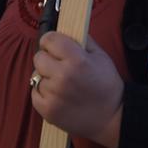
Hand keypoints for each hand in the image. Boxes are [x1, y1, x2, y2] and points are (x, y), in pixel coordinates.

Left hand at [29, 31, 123, 147]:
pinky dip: (43, 93)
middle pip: (38, 57)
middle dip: (48, 59)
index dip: (51, 42)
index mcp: (76, 60)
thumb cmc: (107, 86)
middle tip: (60, 67)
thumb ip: (82, 40)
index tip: (55, 47)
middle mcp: (62, 76)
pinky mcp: (47, 110)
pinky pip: (34, 92)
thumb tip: (64, 29)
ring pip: (36, 76)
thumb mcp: (101, 56)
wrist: (112, 118)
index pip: (49, 39)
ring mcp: (53, 95)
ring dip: (47, 78)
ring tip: (63, 85)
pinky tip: (58, 96)